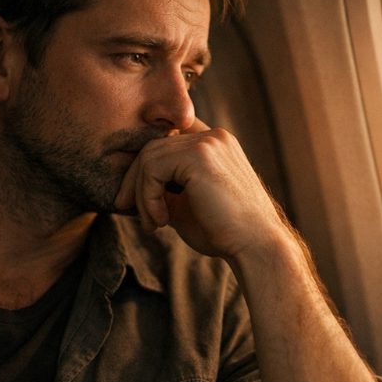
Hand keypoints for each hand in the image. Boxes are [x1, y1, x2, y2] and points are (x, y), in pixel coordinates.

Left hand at [114, 119, 290, 260]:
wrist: (254, 246)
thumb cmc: (223, 232)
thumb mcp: (185, 206)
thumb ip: (163, 191)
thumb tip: (130, 190)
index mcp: (214, 144)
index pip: (167, 139)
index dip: (145, 164)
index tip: (133, 196)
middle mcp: (213, 136)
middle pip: (153, 147)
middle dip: (135, 181)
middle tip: (127, 211)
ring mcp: (207, 142)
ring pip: (149, 157)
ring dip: (141, 194)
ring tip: (151, 223)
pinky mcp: (198, 155)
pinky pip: (153, 169)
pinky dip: (148, 197)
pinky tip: (161, 220)